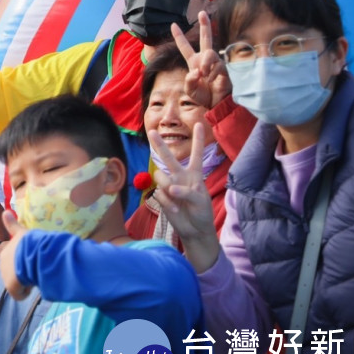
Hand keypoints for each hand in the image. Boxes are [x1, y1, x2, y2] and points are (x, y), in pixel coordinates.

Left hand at [0, 211, 31, 300]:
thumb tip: (5, 212)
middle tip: (37, 268)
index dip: (16, 263)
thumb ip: (12, 225)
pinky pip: (18, 294)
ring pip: (17, 282)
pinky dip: (25, 293)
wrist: (33, 253)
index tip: (23, 264)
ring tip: (36, 275)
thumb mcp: (23, 232)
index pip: (9, 259)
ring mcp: (6, 274)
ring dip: (26, 281)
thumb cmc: (32, 242)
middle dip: (24, 272)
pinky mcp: (10, 286)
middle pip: (15, 271)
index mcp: (6, 250)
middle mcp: (3, 262)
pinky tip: (34, 285)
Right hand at [149, 124, 219, 271]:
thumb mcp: (201, 201)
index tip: (200, 123)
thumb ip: (187, 191)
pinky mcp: (162, 196)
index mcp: (194, 174)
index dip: (198, 140)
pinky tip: (174, 209)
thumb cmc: (202, 212)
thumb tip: (170, 188)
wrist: (194, 230)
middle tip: (152, 132)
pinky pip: (159, 194)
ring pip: (160, 177)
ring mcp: (169, 186)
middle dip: (160, 145)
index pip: (196, 154)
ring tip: (176, 199)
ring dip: (167, 187)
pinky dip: (166, 202)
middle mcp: (180, 176)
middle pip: (169, 158)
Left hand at [171, 11, 229, 108]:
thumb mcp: (189, 90)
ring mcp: (215, 63)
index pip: (185, 47)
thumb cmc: (202, 97)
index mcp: (193, 62)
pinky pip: (218, 65)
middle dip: (204, 25)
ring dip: (205, 63)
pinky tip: (211, 79)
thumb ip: (189, 80)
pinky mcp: (225, 69)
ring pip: (210, 53)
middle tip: (202, 12)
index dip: (179, 36)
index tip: (173, 24)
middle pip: (205, 38)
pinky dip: (212, 73)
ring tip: (204, 74)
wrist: (215, 105)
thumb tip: (196, 71)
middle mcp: (204, 60)